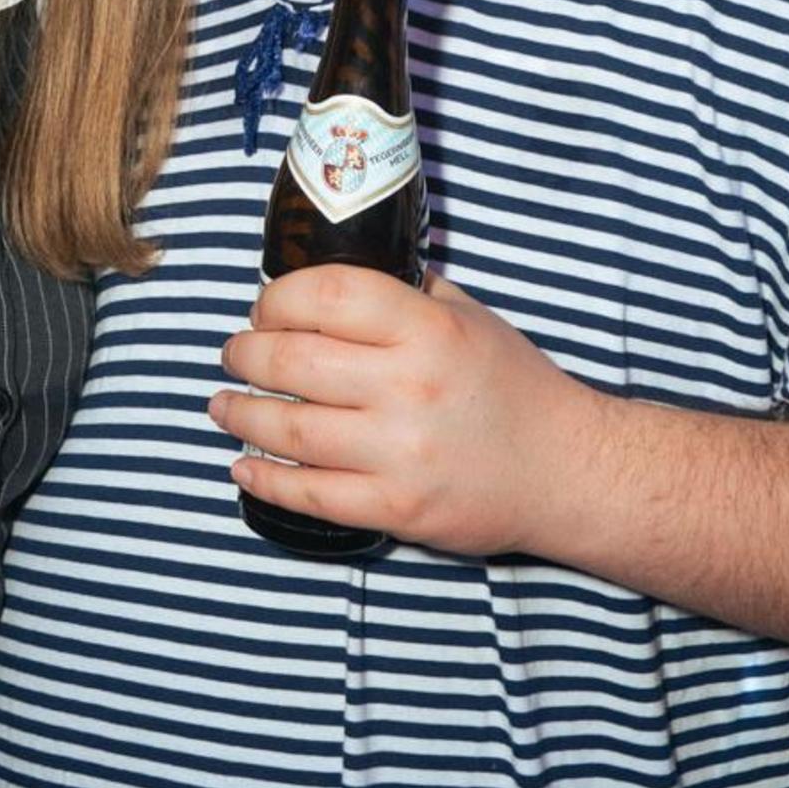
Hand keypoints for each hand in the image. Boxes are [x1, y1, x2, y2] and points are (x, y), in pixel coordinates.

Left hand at [209, 265, 603, 558]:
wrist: (566, 470)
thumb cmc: (514, 387)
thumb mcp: (469, 316)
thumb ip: (405, 293)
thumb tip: (331, 280)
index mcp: (428, 329)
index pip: (327, 296)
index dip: (277, 299)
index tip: (263, 309)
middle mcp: (410, 387)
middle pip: (293, 363)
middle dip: (245, 355)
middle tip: (233, 354)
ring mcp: (401, 452)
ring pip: (290, 430)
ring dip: (241, 414)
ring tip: (222, 404)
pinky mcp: (396, 507)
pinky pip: (310, 494)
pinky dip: (265, 479)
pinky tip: (242, 464)